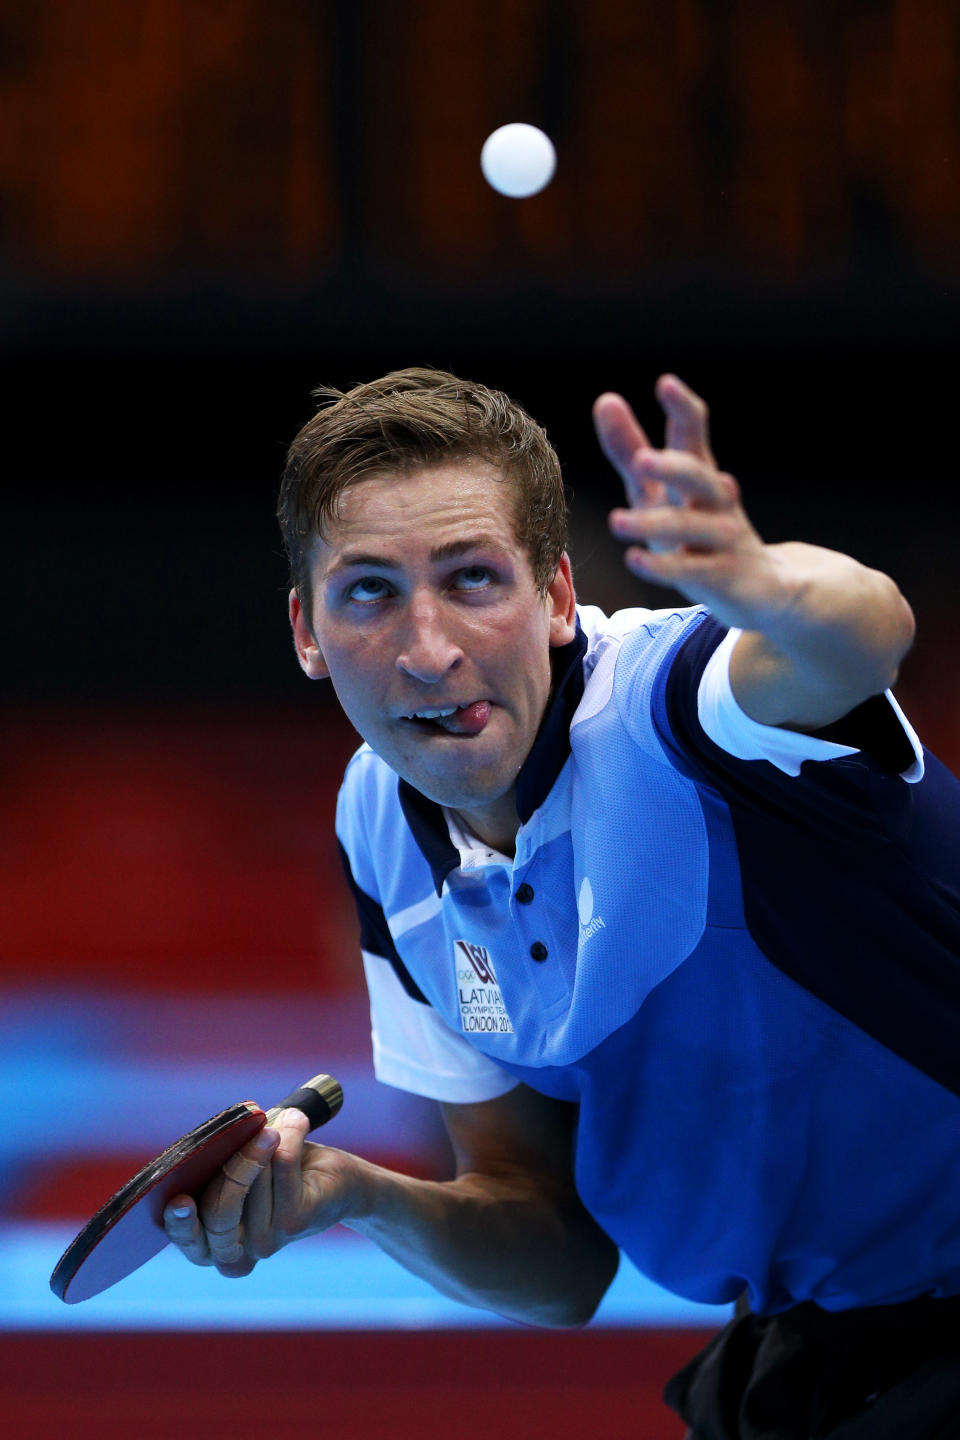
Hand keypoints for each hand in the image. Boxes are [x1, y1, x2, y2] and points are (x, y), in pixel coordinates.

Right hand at [163, 1108, 355, 1277]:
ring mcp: (267, 1240)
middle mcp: (239, 1250)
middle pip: (219, 1213)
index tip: (179, 1201)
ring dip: (266, 1140)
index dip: (181, 1224)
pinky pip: (282, 1165)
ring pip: (252, 1181)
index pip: (191, 1241)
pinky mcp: (295, 1221)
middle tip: (253, 1131)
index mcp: (214, 1242)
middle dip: (233, 1167)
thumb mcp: (243, 1170)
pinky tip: (296, 1121)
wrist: (339, 1182)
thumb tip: (212, 1143)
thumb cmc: (282, 1172)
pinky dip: (289, 1134)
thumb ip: (221, 1165)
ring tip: (282, 1122)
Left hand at [594, 375, 789, 632]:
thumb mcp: (659, 490)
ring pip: (692, 527)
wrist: (764, 586)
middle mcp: (716, 502)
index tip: (666, 383)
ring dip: (654, 523)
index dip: (683, 410)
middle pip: (699, 478)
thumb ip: (630, 450)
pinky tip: (634, 560)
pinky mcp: (724, 577)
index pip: (694, 435)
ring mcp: (724, 539)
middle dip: (673, 467)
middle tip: (642, 458)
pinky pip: (693, 570)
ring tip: (616, 521)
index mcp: (700, 475)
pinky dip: (663, 567)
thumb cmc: (699, 532)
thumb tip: (606, 399)